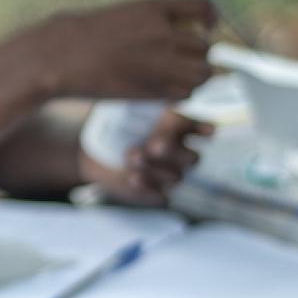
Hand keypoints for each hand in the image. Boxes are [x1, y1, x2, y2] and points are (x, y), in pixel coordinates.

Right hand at [19, 0, 216, 100]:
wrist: (61, 56)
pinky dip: (182, 93)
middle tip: (183, 59)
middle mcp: (162, 33)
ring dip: (196, 76)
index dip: (211, 18)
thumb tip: (190, 31)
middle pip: (205, 46)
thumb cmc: (89, 35)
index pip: (203, 7)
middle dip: (198, 54)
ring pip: (203, 73)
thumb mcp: (127, 13)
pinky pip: (187, 93)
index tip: (207, 26)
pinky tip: (166, 89)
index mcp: (154, 8)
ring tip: (178, 77)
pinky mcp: (153, 89)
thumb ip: (158, 19)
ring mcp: (159, 62)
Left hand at [88, 110, 213, 206]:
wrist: (94, 146)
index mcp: (177, 126)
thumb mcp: (128, 107)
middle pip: (193, 159)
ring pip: (176, 177)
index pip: (201, 128)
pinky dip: (148, 188)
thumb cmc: (115, 120)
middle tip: (152, 145)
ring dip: (154, 169)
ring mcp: (168, 173)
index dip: (203, 129)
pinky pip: (161, 196)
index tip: (200, 129)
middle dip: (173, 153)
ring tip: (131, 156)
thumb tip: (168, 101)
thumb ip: (148, 104)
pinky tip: (132, 177)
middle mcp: (179, 151)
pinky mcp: (154, 191)